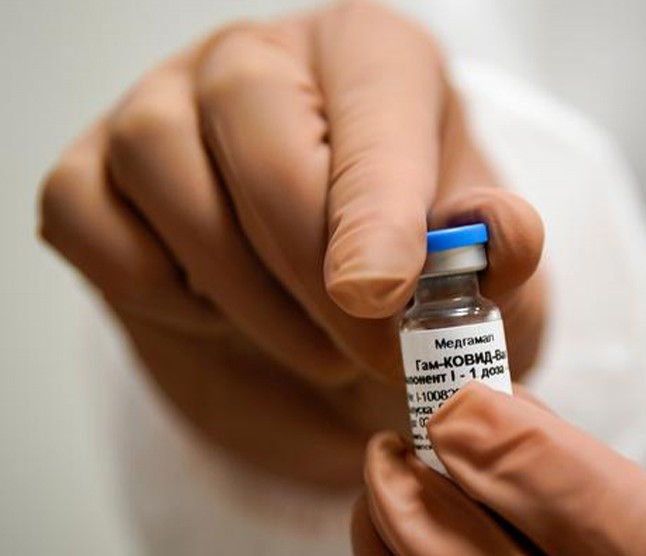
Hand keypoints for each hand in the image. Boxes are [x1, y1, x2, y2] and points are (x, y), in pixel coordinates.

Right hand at [39, 2, 544, 488]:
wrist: (331, 318)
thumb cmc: (411, 281)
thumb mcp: (483, 274)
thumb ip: (500, 248)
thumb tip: (498, 232)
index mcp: (370, 58)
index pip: (372, 110)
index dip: (377, 208)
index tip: (379, 296)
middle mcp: (257, 61)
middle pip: (258, 135)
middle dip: (313, 271)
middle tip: (369, 353)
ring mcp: (159, 108)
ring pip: (166, 174)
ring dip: (245, 296)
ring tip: (312, 345)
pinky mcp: (91, 175)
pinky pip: (90, 226)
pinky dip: (154, 291)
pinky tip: (220, 309)